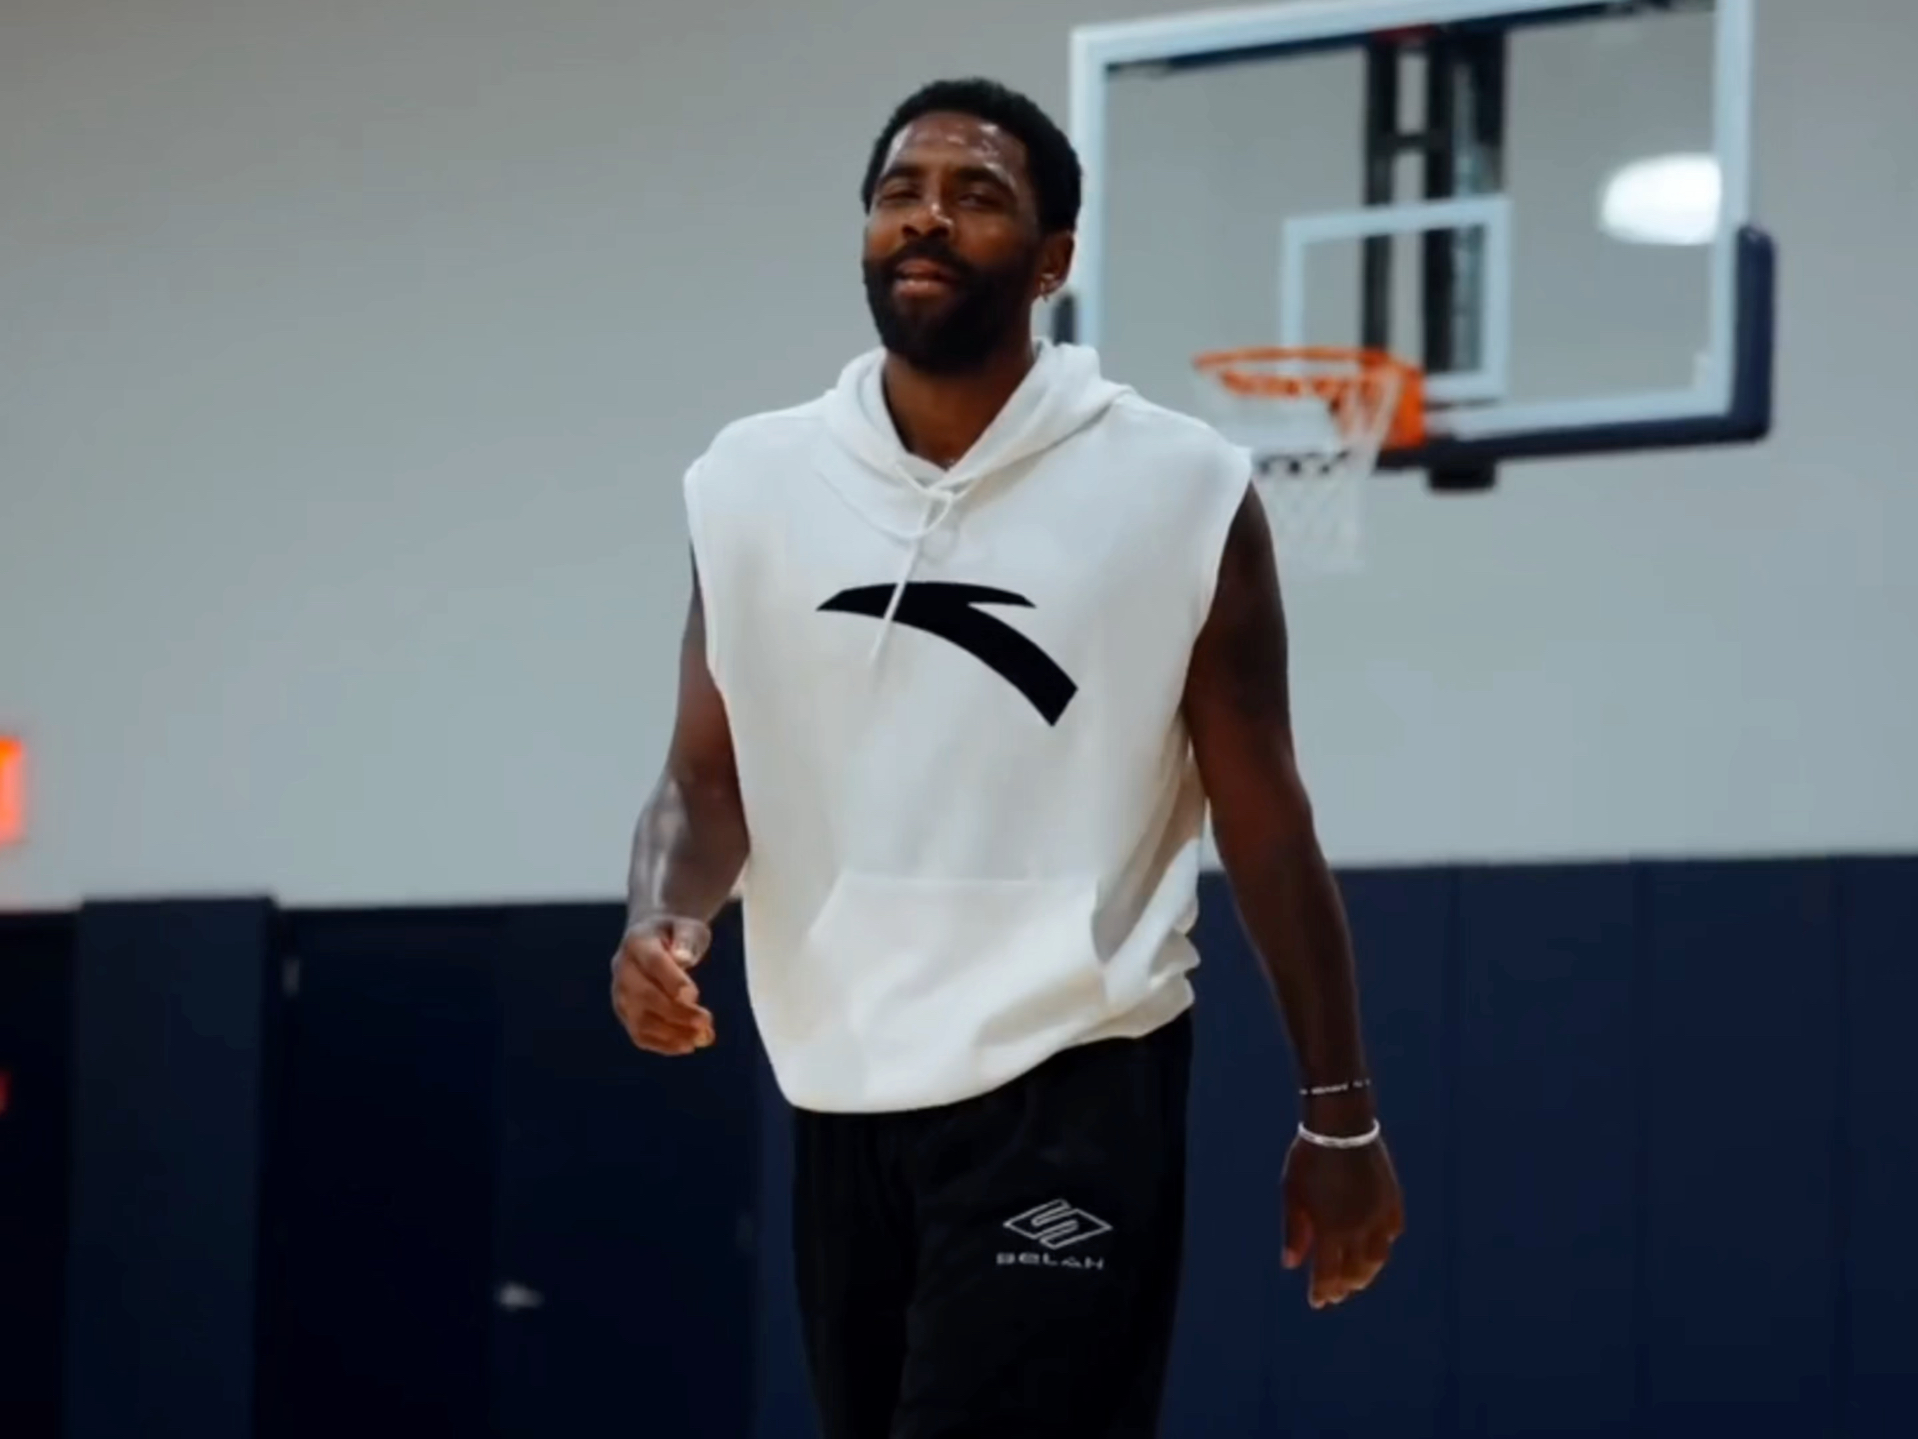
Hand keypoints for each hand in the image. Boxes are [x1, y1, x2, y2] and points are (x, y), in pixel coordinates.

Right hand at [610, 914, 715, 1055]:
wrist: (651, 939)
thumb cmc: (675, 933)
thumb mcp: (687, 926)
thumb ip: (686, 940)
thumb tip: (682, 959)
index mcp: (637, 941)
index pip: (652, 962)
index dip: (672, 980)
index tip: (695, 995)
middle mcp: (622, 969)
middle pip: (645, 996)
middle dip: (676, 1013)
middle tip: (706, 1021)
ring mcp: (620, 994)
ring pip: (640, 1020)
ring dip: (672, 1034)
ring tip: (702, 1038)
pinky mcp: (625, 1013)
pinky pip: (639, 1034)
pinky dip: (663, 1044)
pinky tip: (687, 1045)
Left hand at [1281, 1126, 1404, 1309]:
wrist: (1341, 1124)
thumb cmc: (1308, 1157)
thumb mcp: (1292, 1193)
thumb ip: (1294, 1231)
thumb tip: (1291, 1265)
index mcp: (1332, 1229)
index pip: (1328, 1274)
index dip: (1323, 1291)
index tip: (1317, 1302)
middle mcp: (1359, 1228)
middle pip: (1356, 1271)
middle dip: (1346, 1286)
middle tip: (1338, 1294)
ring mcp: (1379, 1214)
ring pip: (1378, 1256)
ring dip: (1367, 1272)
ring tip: (1358, 1279)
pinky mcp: (1393, 1199)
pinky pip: (1392, 1230)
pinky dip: (1384, 1243)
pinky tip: (1377, 1248)